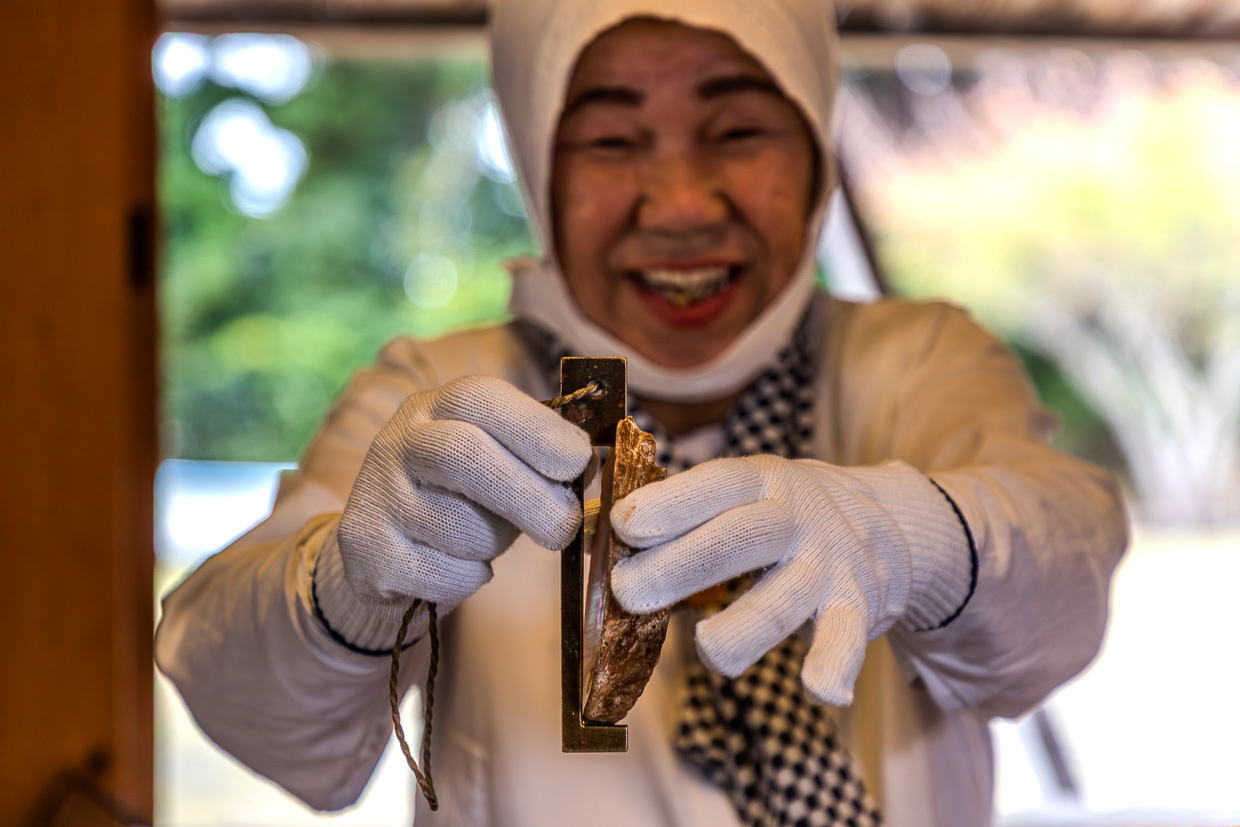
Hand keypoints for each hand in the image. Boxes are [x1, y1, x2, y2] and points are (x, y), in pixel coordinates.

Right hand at [337, 375, 593, 608]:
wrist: (386, 551)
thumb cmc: (465, 499)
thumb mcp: (498, 462)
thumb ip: (538, 459)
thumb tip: (589, 466)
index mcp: (437, 406)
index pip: (480, 398)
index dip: (535, 428)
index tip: (579, 461)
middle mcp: (398, 440)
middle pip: (462, 454)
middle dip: (527, 494)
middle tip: (566, 526)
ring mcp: (377, 494)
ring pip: (456, 525)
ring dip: (494, 542)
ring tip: (491, 540)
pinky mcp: (366, 550)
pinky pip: (440, 572)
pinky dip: (469, 577)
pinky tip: (463, 567)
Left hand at [609, 455, 966, 704]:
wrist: (884, 523)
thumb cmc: (776, 514)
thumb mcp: (740, 493)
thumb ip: (684, 516)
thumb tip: (601, 541)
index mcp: (757, 480)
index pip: (714, 484)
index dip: (669, 503)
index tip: (624, 525)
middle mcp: (794, 518)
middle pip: (739, 538)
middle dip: (680, 565)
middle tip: (627, 592)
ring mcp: (826, 564)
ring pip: (783, 599)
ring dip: (743, 626)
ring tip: (707, 648)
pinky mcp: (855, 609)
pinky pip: (846, 640)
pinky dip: (836, 666)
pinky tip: (822, 691)